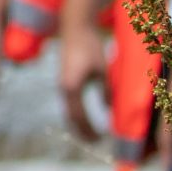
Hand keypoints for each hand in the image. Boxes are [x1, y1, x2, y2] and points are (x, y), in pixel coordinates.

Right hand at [59, 29, 108, 144]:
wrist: (74, 28)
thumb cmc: (89, 47)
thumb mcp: (102, 70)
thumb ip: (105, 90)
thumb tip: (108, 108)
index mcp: (72, 87)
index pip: (79, 116)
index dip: (88, 129)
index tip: (99, 139)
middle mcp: (64, 88)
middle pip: (70, 116)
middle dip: (81, 130)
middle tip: (94, 141)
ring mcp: (63, 84)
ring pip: (69, 109)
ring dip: (78, 122)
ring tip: (90, 132)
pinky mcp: (65, 79)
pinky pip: (70, 102)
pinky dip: (76, 112)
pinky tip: (84, 114)